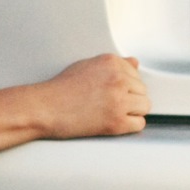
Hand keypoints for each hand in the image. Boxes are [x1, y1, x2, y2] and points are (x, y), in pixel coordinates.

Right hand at [32, 54, 148, 138]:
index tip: (110, 91)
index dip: (125, 85)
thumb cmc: (60, 89)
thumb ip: (113, 65)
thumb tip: (134, 63)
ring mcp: (118, 101)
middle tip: (108, 104)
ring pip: (145, 106)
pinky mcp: (116, 122)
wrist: (44, 109)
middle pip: (142, 90)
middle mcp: (118, 79)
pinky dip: (129, 126)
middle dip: (129, 98)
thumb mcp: (86, 66)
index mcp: (111, 62)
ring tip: (111, 113)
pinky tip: (114, 123)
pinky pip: (139, 124)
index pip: (136, 73)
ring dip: (132, 112)